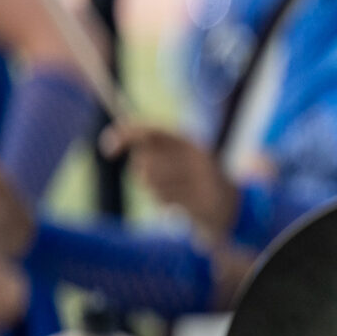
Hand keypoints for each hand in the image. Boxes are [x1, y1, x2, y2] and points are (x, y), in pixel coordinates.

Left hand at [103, 122, 238, 236]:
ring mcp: (200, 179)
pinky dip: (164, 203)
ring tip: (172, 192)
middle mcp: (196, 155)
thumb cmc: (191, 179)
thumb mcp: (174, 157)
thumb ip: (149, 146)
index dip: (126, 134)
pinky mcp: (200, 199)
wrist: (229, 205)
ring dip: (153, 190)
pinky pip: (164, 201)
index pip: (150, 130)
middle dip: (140, 173)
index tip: (107, 148)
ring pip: (151, 183)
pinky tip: (179, 203)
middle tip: (154, 179)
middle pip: (145, 161)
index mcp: (188, 140)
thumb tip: (111, 140)